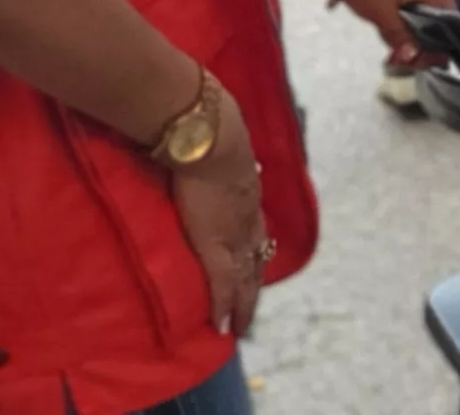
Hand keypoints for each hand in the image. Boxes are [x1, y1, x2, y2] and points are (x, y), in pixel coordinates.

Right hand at [168, 82, 267, 336]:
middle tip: (250, 311)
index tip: (254, 268)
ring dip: (244, 304)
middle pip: (256, 262)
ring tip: (240, 325)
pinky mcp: (217, 247)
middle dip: (254, 288)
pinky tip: (223, 325)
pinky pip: (224, 285)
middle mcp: (249, 220)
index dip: (254, 253)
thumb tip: (203, 147)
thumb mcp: (220, 149)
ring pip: (246, 279)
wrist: (209, 138)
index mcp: (248, 196)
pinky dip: (225, 307)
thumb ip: (213, 157)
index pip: (255, 234)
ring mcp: (235, 236)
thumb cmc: (207, 135)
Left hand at [335, 0, 453, 66]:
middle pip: (438, 25)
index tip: (416, 63)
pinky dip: (409, 23)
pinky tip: (394, 35)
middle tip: (399, 60)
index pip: (449, 28)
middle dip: (420, 46)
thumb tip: (411, 58)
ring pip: (428, 19)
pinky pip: (419, 9)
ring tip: (394, 52)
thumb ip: (399, 37)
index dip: (434, 49)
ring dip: (412, 36)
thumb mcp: (382, 14)